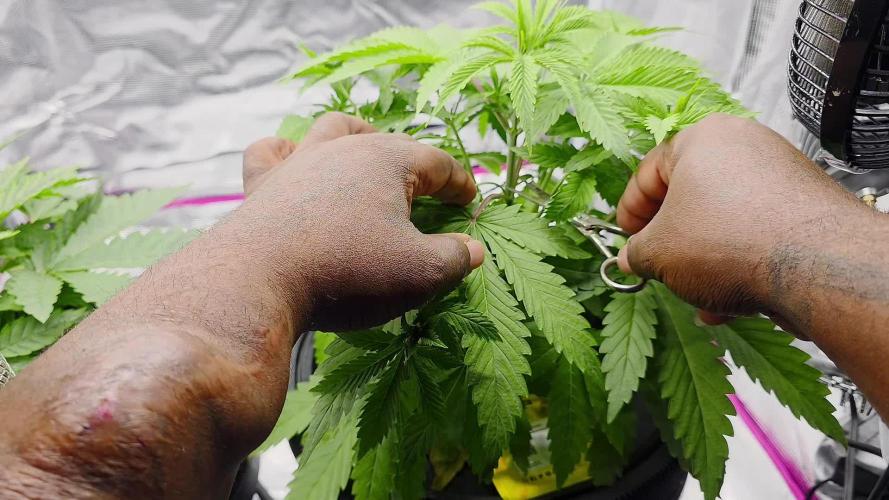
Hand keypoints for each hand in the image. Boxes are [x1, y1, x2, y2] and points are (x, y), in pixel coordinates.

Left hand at [236, 112, 483, 330]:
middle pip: (390, 144)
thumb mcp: (419, 272)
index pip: (438, 163)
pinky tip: (291, 159)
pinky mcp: (262, 184)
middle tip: (430, 191)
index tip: (471, 199)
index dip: (460, 182)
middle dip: (416, 164)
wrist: (259, 280)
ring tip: (367, 150)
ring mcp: (299, 162)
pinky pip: (272, 152)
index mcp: (388, 160)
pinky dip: (285, 152)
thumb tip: (473, 250)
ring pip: (334, 130)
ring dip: (357, 137)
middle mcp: (344, 149)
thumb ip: (454, 258)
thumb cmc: (349, 272)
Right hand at [616, 114, 865, 321]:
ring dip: (703, 261)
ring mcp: (780, 174)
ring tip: (696, 297)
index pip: (649, 173)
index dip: (629, 213)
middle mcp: (745, 146)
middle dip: (672, 242)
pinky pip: (756, 232)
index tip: (625, 241)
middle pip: (690, 198)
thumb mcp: (659, 253)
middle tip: (659, 268)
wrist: (816, 267)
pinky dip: (738, 262)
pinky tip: (729, 302)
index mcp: (702, 138)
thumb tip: (631, 258)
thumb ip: (636, 253)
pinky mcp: (805, 206)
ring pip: (724, 220)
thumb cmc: (728, 243)